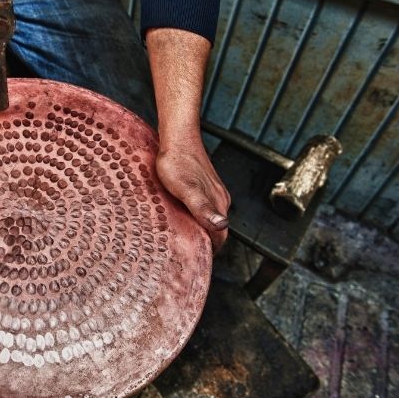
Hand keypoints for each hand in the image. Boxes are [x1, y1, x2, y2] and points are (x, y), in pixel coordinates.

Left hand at [156, 136, 229, 251]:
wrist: (177, 136)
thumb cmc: (177, 161)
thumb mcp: (186, 189)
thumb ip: (203, 208)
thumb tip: (221, 226)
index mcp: (218, 203)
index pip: (220, 237)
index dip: (209, 251)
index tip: (194, 261)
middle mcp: (219, 199)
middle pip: (216, 229)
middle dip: (205, 244)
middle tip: (185, 255)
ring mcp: (212, 191)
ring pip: (210, 218)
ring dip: (200, 230)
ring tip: (182, 240)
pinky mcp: (203, 184)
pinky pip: (203, 207)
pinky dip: (195, 217)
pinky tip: (180, 217)